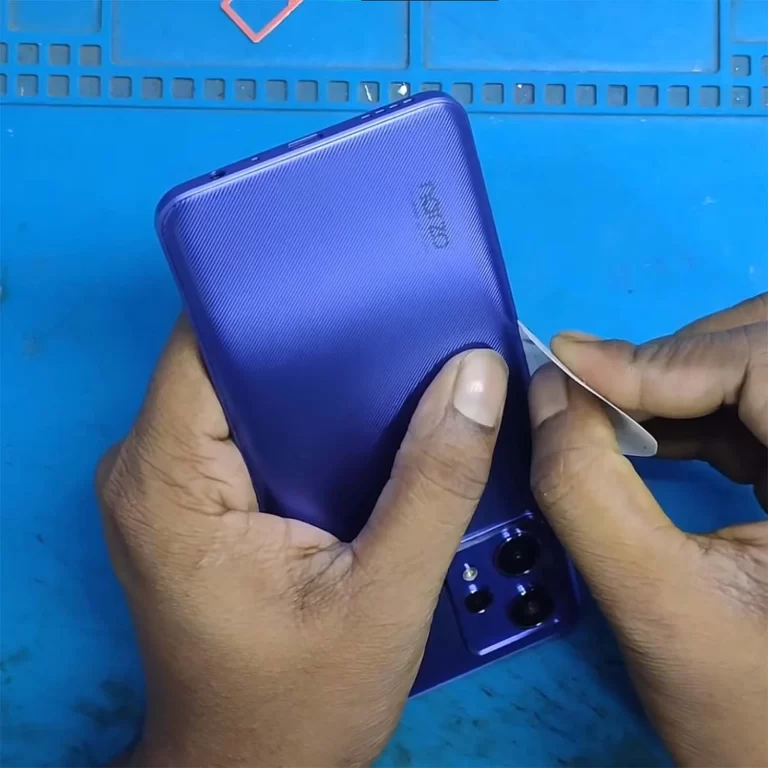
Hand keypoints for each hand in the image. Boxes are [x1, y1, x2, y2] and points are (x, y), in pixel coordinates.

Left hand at [97, 319, 507, 766]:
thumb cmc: (299, 703)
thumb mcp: (384, 599)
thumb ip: (434, 485)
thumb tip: (477, 376)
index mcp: (168, 479)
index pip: (210, 339)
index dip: (280, 298)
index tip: (357, 279)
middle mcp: (152, 466)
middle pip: (232, 358)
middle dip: (315, 338)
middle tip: (400, 321)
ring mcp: (172, 481)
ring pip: (249, 389)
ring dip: (318, 379)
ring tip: (395, 363)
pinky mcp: (198, 498)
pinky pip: (254, 427)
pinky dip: (310, 418)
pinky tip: (368, 419)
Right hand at [528, 293, 767, 766]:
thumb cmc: (745, 714)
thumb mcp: (657, 606)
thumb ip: (588, 491)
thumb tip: (547, 388)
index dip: (667, 358)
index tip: (569, 368)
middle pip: (767, 344)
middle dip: (676, 357)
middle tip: (592, 388)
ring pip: (758, 366)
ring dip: (676, 381)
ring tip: (606, 411)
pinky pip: (753, 405)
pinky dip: (691, 408)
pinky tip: (644, 435)